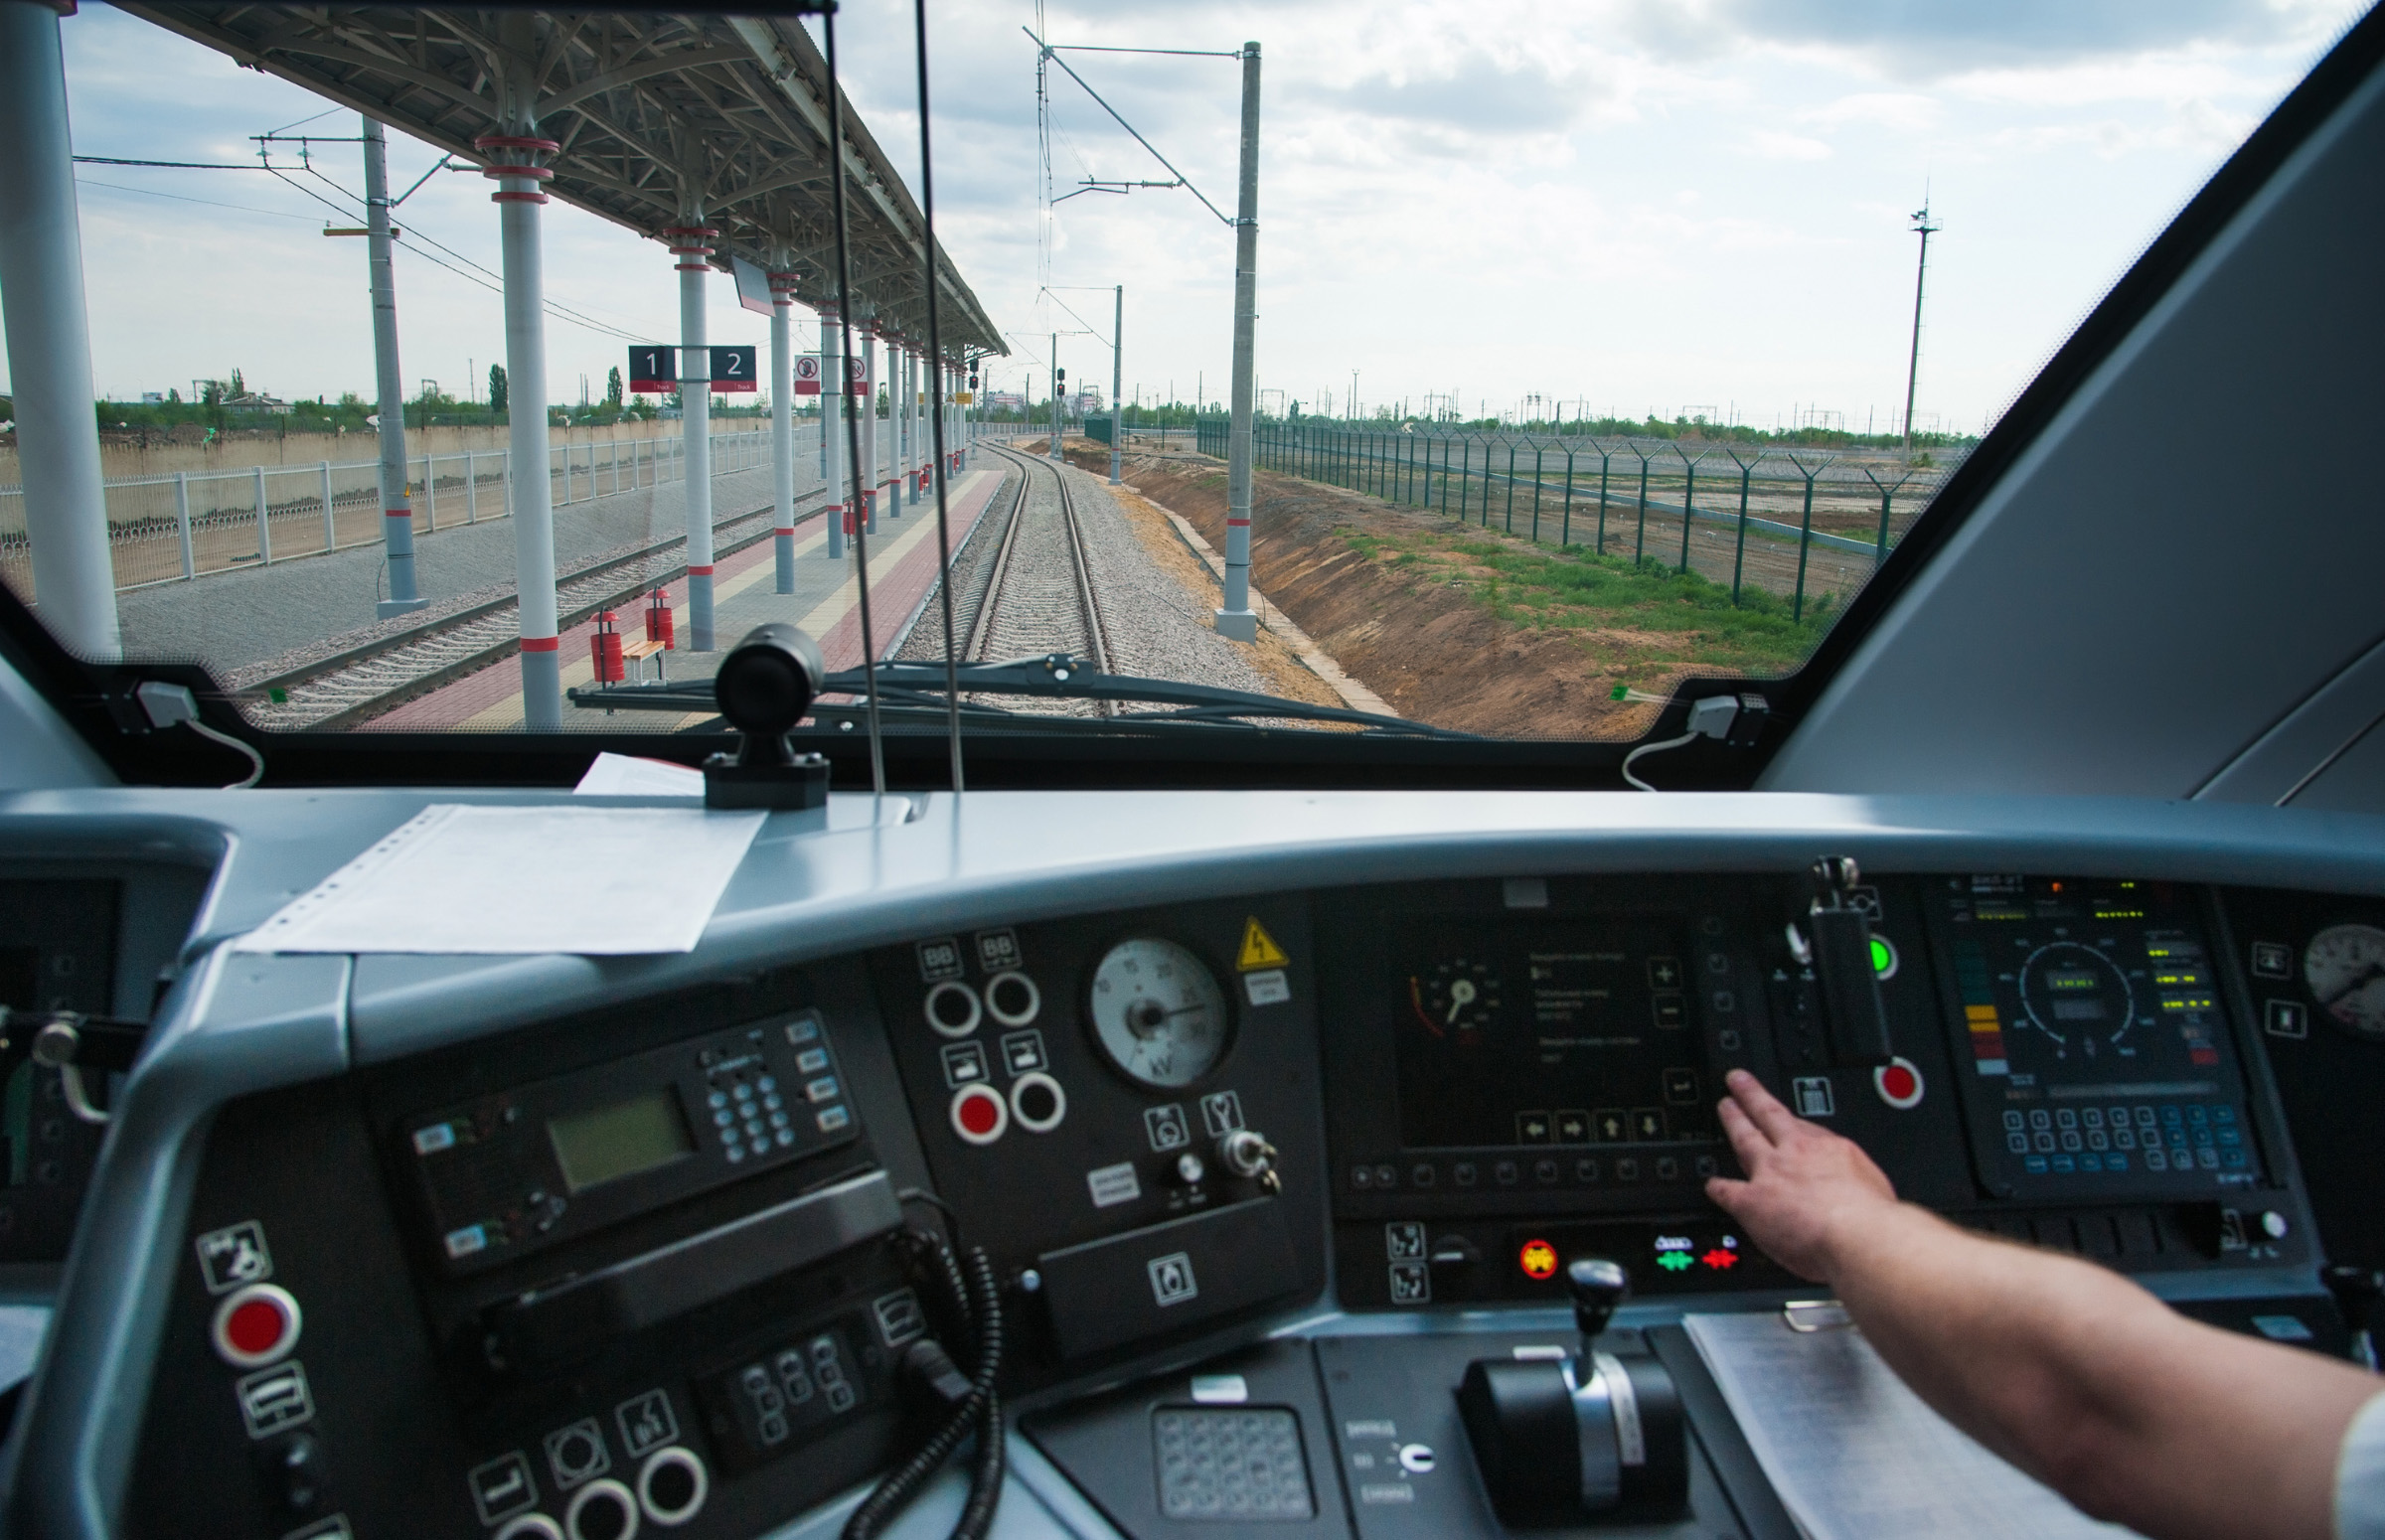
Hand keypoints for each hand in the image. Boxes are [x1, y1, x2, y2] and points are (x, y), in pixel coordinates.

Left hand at [1704, 1068, 1899, 1281]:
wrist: (1858, 1234)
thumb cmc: (1873, 1218)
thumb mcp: (1877, 1189)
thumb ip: (1861, 1187)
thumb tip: (1867, 1199)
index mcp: (1831, 1151)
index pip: (1808, 1129)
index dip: (1793, 1121)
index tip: (1787, 1116)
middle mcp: (1797, 1154)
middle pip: (1769, 1116)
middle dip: (1752, 1097)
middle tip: (1738, 1083)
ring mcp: (1771, 1173)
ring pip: (1745, 1139)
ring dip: (1732, 1121)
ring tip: (1725, 1107)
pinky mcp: (1752, 1200)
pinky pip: (1727, 1191)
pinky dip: (1718, 1188)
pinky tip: (1712, 1186)